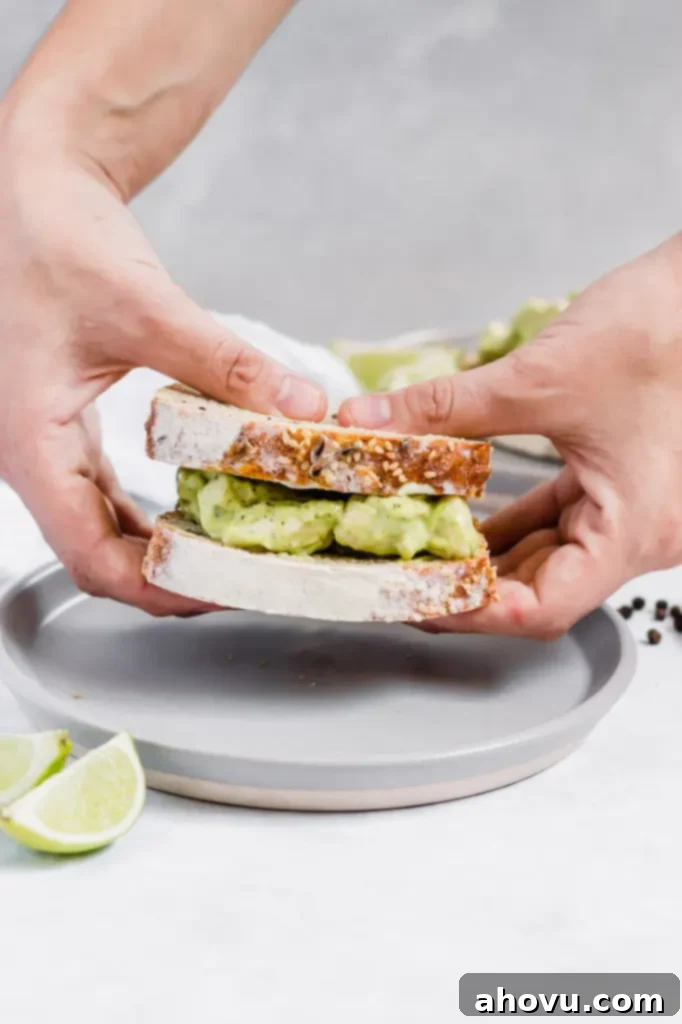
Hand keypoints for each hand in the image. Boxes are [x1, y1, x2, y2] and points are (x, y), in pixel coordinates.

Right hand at [0, 132, 325, 613]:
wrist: (33, 194)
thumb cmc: (57, 239)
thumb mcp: (148, 308)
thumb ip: (228, 365)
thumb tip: (300, 408)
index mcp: (32, 442)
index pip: (92, 558)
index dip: (163, 587)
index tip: (228, 588)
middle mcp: (30, 457)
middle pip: (99, 556)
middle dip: (171, 577)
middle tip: (245, 579)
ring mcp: (46, 447)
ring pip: (102, 531)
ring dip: (164, 550)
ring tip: (232, 554)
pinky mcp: (68, 430)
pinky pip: (107, 496)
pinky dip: (153, 514)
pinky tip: (199, 509)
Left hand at [339, 236, 681, 637]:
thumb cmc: (656, 329)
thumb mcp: (539, 376)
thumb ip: (447, 408)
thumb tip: (369, 421)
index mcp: (634, 529)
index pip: (543, 608)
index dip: (472, 613)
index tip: (412, 598)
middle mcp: (638, 535)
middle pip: (540, 591)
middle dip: (467, 587)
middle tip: (398, 577)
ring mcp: (629, 513)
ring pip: (544, 560)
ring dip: (483, 557)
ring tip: (418, 550)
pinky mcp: (615, 487)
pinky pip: (555, 523)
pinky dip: (507, 526)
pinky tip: (460, 519)